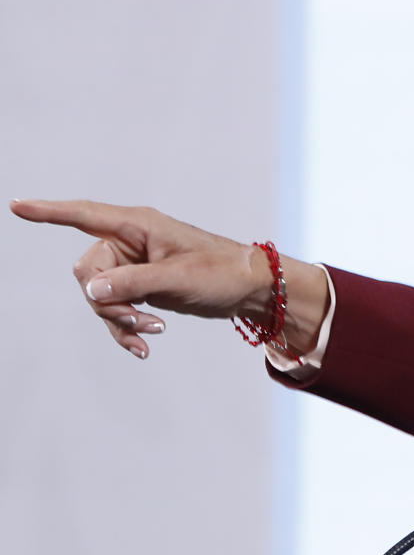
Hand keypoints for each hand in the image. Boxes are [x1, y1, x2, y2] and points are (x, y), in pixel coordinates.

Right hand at [10, 198, 325, 360]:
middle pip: (87, 272)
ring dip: (118, 319)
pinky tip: (143, 347)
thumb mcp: (178, 278)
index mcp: (138, 225)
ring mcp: (132, 266)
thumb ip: (133, 283)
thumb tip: (90, 290)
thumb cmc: (222, 271)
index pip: (83, 214)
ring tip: (151, 333)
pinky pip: (114, 309)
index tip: (16, 206)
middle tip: (141, 321)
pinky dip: (124, 329)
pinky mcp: (139, 287)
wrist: (250, 289)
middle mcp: (129, 242)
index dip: (48, 211)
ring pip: (98, 296)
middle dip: (106, 302)